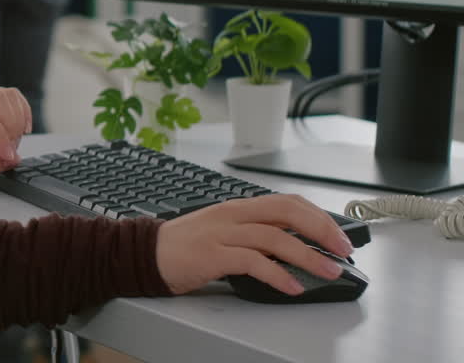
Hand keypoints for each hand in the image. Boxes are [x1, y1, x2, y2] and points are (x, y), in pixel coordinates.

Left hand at [0, 84, 30, 181]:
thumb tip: (12, 159)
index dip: (0, 134)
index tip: (8, 155)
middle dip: (11, 127)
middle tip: (11, 151)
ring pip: (7, 95)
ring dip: (18, 120)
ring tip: (14, 143)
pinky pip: (11, 97)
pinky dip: (21, 112)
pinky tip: (21, 130)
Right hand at [156, 194, 355, 295]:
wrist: (146, 253)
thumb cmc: (186, 246)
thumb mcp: (224, 231)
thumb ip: (254, 233)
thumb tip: (294, 247)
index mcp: (238, 207)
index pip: (287, 202)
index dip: (318, 217)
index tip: (338, 235)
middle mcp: (233, 215)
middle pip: (286, 212)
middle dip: (321, 230)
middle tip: (342, 250)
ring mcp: (221, 233)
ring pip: (274, 237)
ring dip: (307, 256)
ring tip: (327, 272)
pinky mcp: (211, 255)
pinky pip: (252, 262)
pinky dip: (277, 274)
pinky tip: (291, 286)